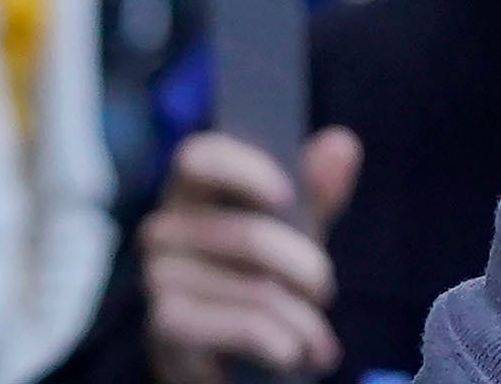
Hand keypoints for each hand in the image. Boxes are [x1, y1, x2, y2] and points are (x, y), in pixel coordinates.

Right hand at [145, 127, 361, 383]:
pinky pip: (244, 327)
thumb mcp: (292, 231)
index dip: (243, 169)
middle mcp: (163, 229)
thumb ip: (315, 191)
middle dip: (307, 268)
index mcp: (190, 190)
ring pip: (257, 289)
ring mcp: (158, 278)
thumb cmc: (257, 276)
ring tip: (316, 339)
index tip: (286, 193)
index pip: (198, 157)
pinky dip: (280, 344)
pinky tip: (290, 355)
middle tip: (325, 290)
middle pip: (249, 235)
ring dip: (302, 321)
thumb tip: (342, 144)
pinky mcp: (166, 325)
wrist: (224, 357)